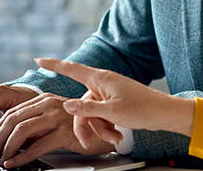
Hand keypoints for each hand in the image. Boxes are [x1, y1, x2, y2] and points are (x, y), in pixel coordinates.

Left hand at [0, 92, 115, 167]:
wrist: (106, 131)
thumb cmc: (78, 128)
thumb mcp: (52, 121)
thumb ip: (35, 125)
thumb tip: (9, 140)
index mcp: (43, 99)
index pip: (12, 112)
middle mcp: (49, 104)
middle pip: (13, 120)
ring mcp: (57, 117)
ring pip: (21, 131)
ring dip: (7, 148)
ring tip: (1, 159)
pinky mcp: (64, 132)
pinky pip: (36, 146)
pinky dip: (21, 157)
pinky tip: (14, 164)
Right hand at [36, 58, 194, 143]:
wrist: (163, 114)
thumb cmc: (142, 108)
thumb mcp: (111, 111)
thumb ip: (87, 109)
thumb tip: (65, 105)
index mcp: (101, 79)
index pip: (72, 69)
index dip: (54, 64)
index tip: (39, 59)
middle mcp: (103, 85)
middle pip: (80, 105)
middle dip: (85, 125)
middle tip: (86, 141)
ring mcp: (109, 95)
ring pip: (91, 114)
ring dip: (100, 129)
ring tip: (114, 137)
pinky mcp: (115, 104)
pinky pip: (102, 117)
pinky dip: (107, 128)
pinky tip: (117, 136)